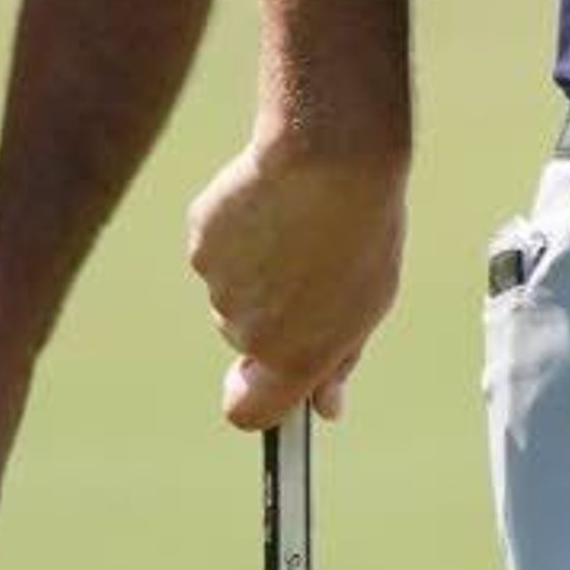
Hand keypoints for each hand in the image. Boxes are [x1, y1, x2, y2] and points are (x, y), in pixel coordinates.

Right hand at [184, 128, 405, 430]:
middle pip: (246, 335)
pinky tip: (270, 200)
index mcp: (293, 357)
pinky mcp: (200, 241)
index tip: (261, 376)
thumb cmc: (363, 232)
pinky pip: (215, 245)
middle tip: (312, 260)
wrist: (332, 158)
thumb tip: (327, 409)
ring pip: (230, 287)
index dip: (252, 395)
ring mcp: (218, 286)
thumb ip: (338, 360)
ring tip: (298, 223)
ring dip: (255, 265)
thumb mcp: (369, 304)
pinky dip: (236, 229)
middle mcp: (246, 332)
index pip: (247, 411)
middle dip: (271, 308)